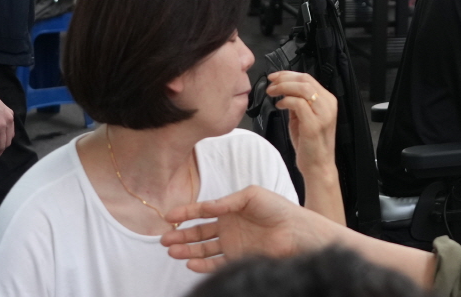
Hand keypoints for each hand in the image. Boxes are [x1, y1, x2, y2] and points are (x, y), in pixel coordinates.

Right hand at [161, 186, 339, 271]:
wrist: (295, 231)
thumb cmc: (277, 208)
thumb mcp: (250, 196)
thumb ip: (226, 202)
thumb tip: (205, 207)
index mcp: (230, 209)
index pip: (202, 211)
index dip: (185, 213)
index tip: (168, 216)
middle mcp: (228, 228)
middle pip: (198, 233)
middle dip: (181, 236)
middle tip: (164, 239)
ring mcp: (232, 245)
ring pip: (203, 250)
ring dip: (187, 251)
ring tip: (172, 251)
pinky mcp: (237, 260)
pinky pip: (215, 264)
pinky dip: (202, 265)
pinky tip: (191, 263)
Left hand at [267, 71, 336, 174]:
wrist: (318, 166)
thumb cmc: (310, 144)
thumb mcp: (304, 118)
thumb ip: (298, 103)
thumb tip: (285, 90)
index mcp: (328, 101)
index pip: (308, 78)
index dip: (289, 74)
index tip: (274, 77)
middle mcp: (328, 105)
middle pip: (305, 80)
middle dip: (284, 78)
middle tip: (270, 83)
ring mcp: (323, 115)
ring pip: (303, 88)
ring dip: (283, 87)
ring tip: (271, 92)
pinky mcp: (314, 125)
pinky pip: (298, 104)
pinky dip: (286, 101)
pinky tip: (279, 105)